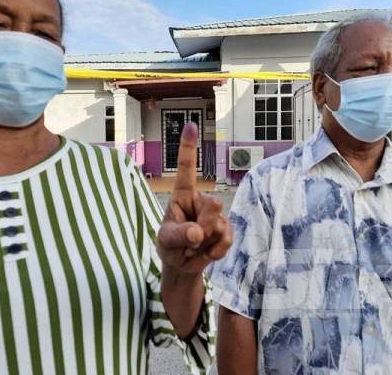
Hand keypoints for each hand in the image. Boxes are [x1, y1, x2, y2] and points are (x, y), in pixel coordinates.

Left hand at [157, 122, 232, 273]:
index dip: (189, 147)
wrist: (182, 265)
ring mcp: (215, 215)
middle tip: (189, 239)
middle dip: (203, 227)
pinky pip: (226, 239)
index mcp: (182, 195)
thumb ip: (178, 235)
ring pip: (219, 225)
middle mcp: (200, 200)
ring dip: (205, 243)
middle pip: (214, 205)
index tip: (191, 125)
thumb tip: (197, 232)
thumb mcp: (166, 241)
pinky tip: (206, 252)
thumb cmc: (169, 246)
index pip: (186, 168)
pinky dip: (215, 251)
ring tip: (194, 246)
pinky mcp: (225, 230)